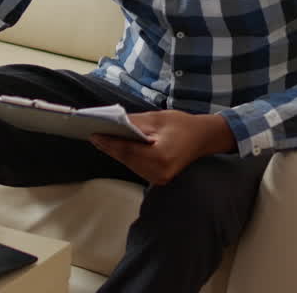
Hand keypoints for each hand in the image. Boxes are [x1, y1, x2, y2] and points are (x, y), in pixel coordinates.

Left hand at [90, 111, 235, 185]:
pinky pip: (136, 166)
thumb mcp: (157, 119)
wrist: (203, 138)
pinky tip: (117, 147)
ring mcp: (159, 178)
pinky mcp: (158, 178)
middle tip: (93, 134)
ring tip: (101, 139)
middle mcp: (159, 172)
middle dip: (109, 146)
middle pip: (126, 159)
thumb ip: (133, 123)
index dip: (109, 142)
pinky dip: (126, 156)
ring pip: (130, 164)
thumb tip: (111, 122)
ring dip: (116, 152)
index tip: (93, 134)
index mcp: (160, 157)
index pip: (127, 150)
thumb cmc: (182, 125)